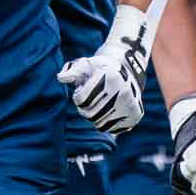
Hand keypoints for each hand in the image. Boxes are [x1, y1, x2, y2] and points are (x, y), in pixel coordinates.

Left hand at [57, 4, 148, 133]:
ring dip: (95, 117)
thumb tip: (60, 77)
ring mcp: (131, 105)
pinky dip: (107, 123)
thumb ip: (72, 70)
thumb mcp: (86, 64)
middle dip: (85, 108)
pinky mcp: (135, 116)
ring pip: (100, 124)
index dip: (78, 94)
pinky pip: (112, 130)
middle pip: (90, 114)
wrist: (127, 70)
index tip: (84, 87)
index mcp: (111, 77)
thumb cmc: (101, 68)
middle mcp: (124, 91)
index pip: (81, 100)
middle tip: (91, 98)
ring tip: (100, 104)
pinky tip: (109, 111)